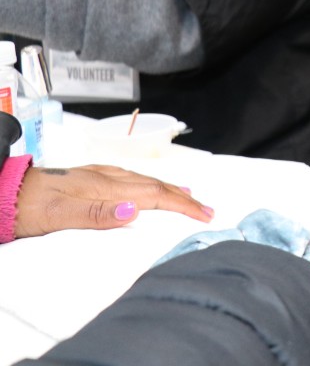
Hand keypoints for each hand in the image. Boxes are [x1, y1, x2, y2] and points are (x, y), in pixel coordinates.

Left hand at [14, 164, 212, 237]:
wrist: (4, 191)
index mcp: (103, 187)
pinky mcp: (89, 177)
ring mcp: (97, 175)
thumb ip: (97, 214)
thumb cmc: (28, 207)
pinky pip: (130, 178)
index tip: (204, 214)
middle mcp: (105, 177)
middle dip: (184, 197)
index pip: (153, 195)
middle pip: (154, 185)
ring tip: (188, 195)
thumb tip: (135, 210)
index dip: (182, 205)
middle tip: (207, 209)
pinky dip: (148, 184)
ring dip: (170, 189)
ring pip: (144, 180)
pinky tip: (147, 186)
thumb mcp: (59, 216)